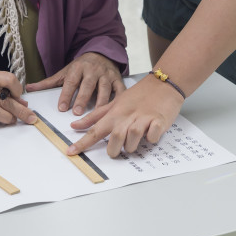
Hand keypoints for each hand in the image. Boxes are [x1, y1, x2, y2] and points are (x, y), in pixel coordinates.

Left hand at [26, 52, 124, 115]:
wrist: (102, 52)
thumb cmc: (81, 66)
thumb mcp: (65, 71)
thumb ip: (48, 82)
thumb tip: (29, 88)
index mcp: (78, 67)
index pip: (71, 82)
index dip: (66, 95)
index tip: (61, 108)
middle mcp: (93, 70)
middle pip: (87, 85)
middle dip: (82, 99)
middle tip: (77, 113)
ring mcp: (106, 74)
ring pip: (104, 88)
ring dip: (100, 102)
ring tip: (96, 114)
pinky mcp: (117, 79)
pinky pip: (119, 89)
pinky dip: (119, 99)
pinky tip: (116, 109)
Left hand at [67, 75, 182, 157]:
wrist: (164, 83)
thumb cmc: (139, 95)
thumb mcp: (115, 103)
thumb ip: (96, 116)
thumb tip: (75, 125)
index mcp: (116, 112)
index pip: (95, 129)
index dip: (82, 142)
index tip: (71, 152)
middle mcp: (128, 116)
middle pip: (115, 137)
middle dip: (114, 149)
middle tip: (116, 150)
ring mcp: (144, 118)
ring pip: (133, 138)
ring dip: (132, 145)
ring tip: (134, 141)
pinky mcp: (159, 121)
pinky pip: (152, 136)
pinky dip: (151, 139)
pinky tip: (150, 134)